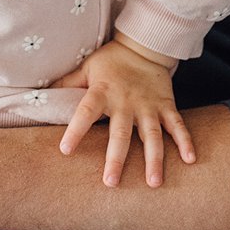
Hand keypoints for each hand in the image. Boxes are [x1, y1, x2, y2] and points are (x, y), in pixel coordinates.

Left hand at [55, 35, 194, 187]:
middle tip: (111, 183)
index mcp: (102, 91)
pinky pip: (177, 125)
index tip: (65, 150)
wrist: (144, 45)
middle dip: (116, 159)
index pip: (85, 112)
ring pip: (152, 135)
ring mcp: (149, 105)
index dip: (75, 130)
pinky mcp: (167, 105)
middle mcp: (126, 101)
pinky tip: (190, 161)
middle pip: (120, 133)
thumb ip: (67, 82)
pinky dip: (185, 141)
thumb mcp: (86, 67)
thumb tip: (39, 93)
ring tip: (153, 183)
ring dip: (154, 159)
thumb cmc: (110, 61)